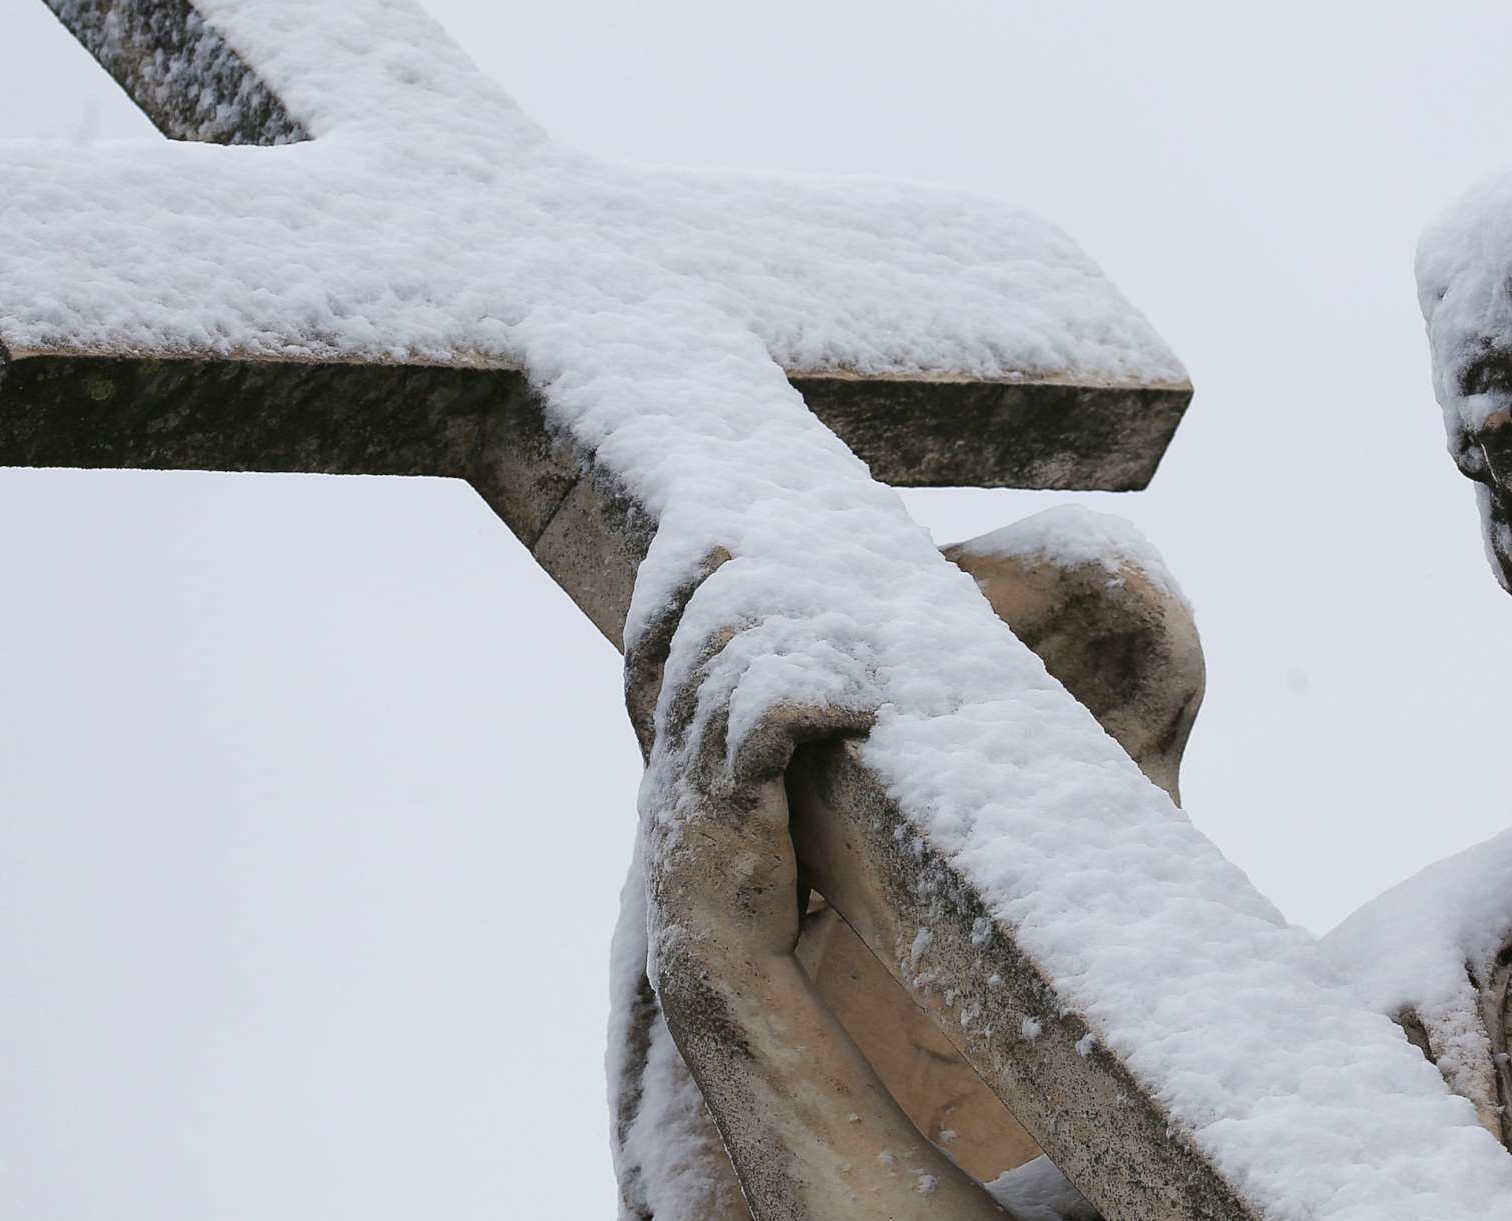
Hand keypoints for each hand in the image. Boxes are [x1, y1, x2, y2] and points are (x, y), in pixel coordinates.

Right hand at [633, 551, 877, 987]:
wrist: (720, 971)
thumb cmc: (743, 882)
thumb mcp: (726, 801)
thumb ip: (739, 746)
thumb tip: (793, 687)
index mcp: (663, 747)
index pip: (647, 646)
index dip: (670, 586)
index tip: (712, 540)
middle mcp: (670, 753)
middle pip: (700, 632)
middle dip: (761, 594)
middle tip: (825, 585)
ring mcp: (698, 778)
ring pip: (736, 663)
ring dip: (810, 644)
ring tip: (864, 651)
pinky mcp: (735, 807)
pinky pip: (767, 718)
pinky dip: (816, 695)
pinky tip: (860, 703)